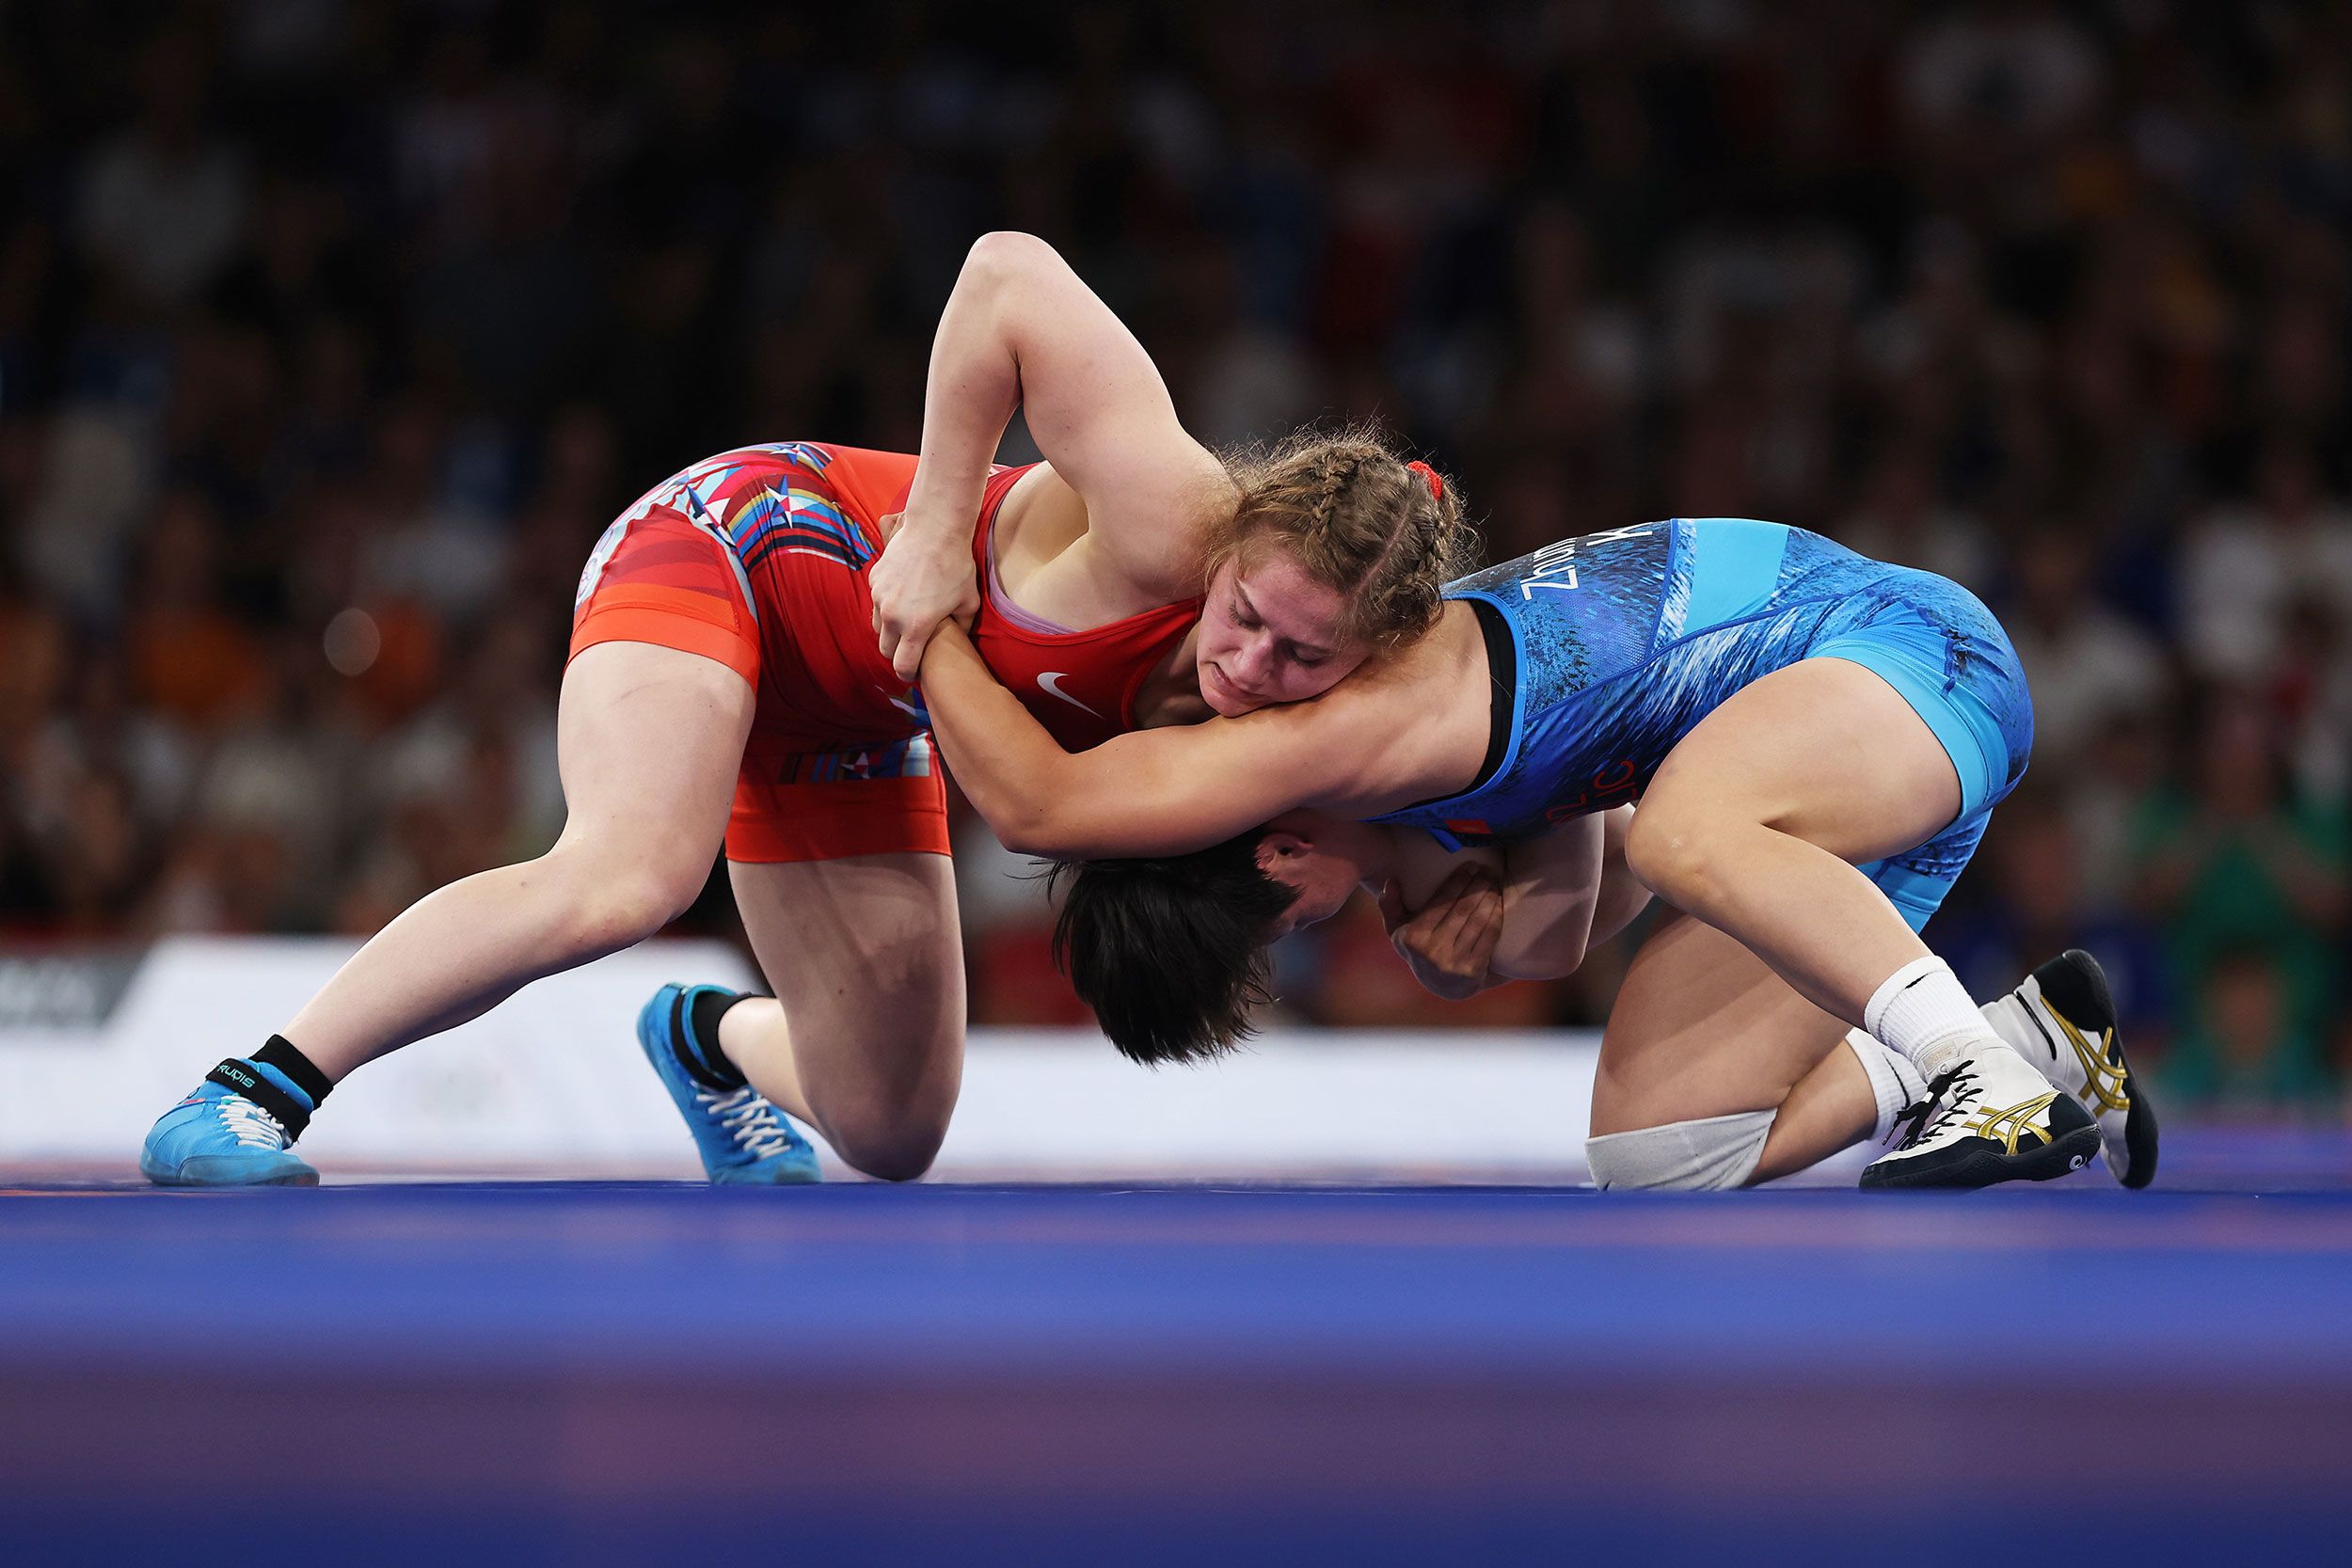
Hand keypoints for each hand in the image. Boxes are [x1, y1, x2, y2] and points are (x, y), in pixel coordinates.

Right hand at [869, 499, 981, 681]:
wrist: (935, 530)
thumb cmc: (956, 567)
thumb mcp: (968, 603)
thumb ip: (962, 628)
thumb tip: (957, 641)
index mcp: (916, 627)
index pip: (903, 665)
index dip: (908, 674)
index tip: (913, 674)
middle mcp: (892, 615)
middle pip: (885, 649)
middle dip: (896, 653)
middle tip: (909, 649)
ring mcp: (879, 597)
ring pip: (876, 626)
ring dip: (888, 630)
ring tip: (904, 623)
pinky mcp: (874, 580)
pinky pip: (875, 601)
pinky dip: (885, 604)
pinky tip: (902, 595)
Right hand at [1379, 865, 1504, 1000]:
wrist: (1444, 986)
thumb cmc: (1420, 948)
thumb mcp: (1397, 929)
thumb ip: (1390, 905)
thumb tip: (1391, 882)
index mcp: (1414, 937)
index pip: (1441, 901)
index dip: (1459, 880)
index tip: (1471, 865)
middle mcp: (1433, 950)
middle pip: (1463, 908)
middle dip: (1478, 885)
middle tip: (1487, 870)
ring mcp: (1455, 962)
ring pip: (1478, 920)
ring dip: (1490, 897)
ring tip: (1494, 882)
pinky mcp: (1474, 970)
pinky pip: (1489, 936)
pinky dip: (1496, 916)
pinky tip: (1498, 902)